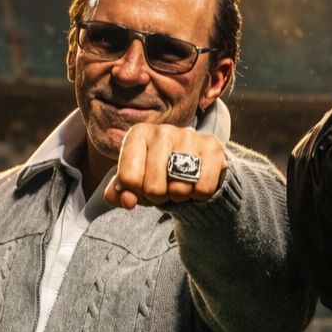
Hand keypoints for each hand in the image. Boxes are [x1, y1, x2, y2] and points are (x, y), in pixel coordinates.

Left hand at [105, 123, 226, 208]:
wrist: (194, 164)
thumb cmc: (157, 173)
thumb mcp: (133, 182)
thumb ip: (119, 194)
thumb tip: (128, 200)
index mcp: (138, 134)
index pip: (129, 179)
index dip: (137, 193)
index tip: (143, 185)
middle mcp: (162, 131)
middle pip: (154, 188)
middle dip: (160, 196)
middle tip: (165, 187)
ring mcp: (189, 136)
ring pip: (179, 189)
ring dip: (180, 196)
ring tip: (180, 184)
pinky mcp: (212, 147)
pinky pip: (203, 189)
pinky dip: (199, 195)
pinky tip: (197, 183)